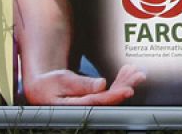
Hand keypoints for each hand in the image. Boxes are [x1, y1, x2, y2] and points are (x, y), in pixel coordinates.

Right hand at [24, 64, 144, 105]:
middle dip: (125, 86)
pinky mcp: (94, 99)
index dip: (114, 96)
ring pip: (112, 95)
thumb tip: (101, 85)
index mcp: (74, 107)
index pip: (98, 103)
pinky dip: (119, 81)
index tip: (128, 90)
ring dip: (125, 82)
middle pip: (109, 99)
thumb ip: (81, 84)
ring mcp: (90, 104)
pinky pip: (110, 92)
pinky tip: (128, 72)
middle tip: (139, 75)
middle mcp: (85, 108)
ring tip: (136, 72)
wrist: (41, 87)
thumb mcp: (61, 80)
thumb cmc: (48, 83)